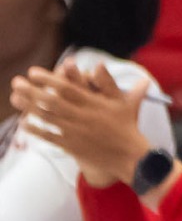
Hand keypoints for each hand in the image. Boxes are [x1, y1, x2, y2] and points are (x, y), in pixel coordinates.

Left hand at [11, 65, 154, 189]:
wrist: (127, 156)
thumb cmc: (126, 126)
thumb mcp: (123, 102)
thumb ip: (109, 82)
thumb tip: (99, 63)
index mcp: (94, 104)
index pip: (67, 88)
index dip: (48, 79)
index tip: (33, 72)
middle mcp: (82, 117)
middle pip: (51, 102)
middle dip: (31, 91)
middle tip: (16, 82)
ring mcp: (75, 132)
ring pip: (47, 117)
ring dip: (28, 107)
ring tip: (14, 97)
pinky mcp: (71, 146)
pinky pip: (49, 136)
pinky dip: (35, 130)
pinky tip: (23, 123)